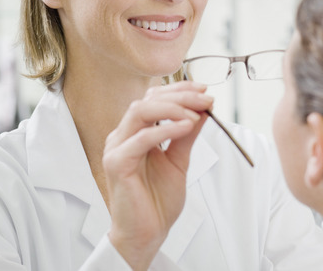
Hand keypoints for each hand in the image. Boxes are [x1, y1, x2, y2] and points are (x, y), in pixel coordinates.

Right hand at [103, 81, 212, 269]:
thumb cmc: (158, 201)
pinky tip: (186, 127)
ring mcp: (116, 148)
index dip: (178, 90)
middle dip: (180, 96)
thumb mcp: (179, 160)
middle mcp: (122, 136)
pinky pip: (141, 139)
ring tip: (197, 113)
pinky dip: (165, 130)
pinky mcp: (116, 163)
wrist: (148, 233)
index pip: (153, 98)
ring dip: (172, 108)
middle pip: (147, 100)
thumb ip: (187, 135)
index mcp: (134, 133)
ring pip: (140, 112)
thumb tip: (203, 110)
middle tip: (205, 99)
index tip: (204, 91)